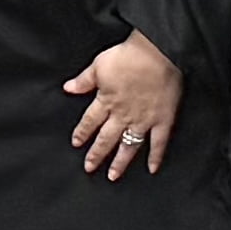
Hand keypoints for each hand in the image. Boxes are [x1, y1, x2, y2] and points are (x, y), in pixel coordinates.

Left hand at [65, 28, 182, 177]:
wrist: (157, 53)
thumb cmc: (128, 56)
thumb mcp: (99, 65)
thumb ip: (84, 80)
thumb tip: (68, 88)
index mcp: (106, 101)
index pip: (89, 122)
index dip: (82, 133)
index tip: (76, 143)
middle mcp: (122, 115)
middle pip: (106, 139)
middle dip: (96, 154)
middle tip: (89, 168)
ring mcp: (143, 120)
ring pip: (129, 146)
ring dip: (120, 162)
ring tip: (113, 176)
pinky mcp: (163, 120)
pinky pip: (159, 143)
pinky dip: (156, 157)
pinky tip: (152, 169)